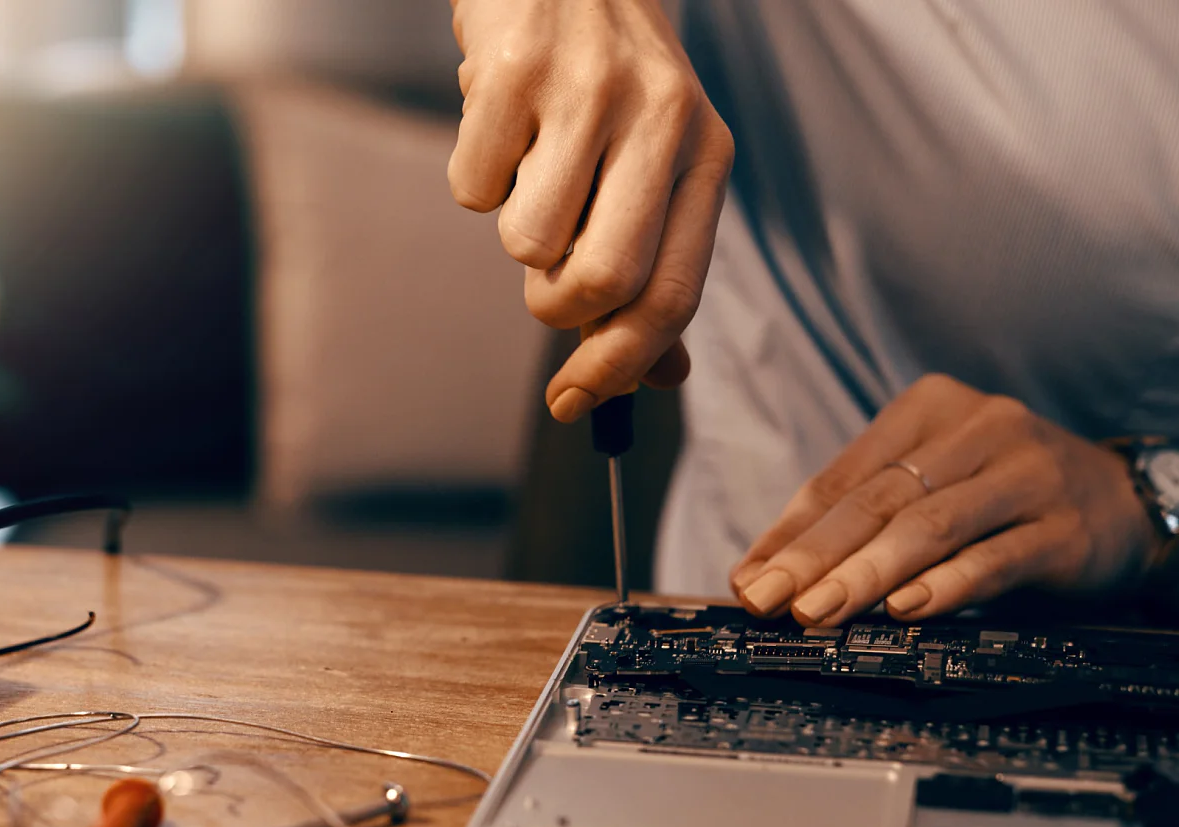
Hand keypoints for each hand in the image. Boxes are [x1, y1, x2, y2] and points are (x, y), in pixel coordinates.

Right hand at [448, 0, 733, 421]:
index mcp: (706, 152)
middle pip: (603, 282)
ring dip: (514, 234)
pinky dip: (475, 177)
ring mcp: (586, 90)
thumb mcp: (658, 161)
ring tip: (530, 174)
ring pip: (528, 242)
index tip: (572, 403)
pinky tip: (500, 127)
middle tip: (544, 285)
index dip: (618, 367)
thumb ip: (658, 264)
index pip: (672, 295)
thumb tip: (656, 378)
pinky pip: (472, 189)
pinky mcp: (512, 71)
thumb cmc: (605, 80)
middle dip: (557, 309)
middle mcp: (659, 118)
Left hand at [729, 375, 1165, 627]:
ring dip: (866, 574)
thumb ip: (864, 516)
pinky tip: (906, 610)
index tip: (747, 578)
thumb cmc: (1007, 496)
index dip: (789, 532)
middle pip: (878, 500)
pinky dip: (947, 585)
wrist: (1132, 503)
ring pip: (930, 526)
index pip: (842, 476)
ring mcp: (1027, 474)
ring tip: (818, 612)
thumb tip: (768, 571)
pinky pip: (995, 557)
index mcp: (930, 409)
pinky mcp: (1066, 527)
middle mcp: (979, 428)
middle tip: (768, 601)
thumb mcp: (935, 485)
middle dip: (813, 556)